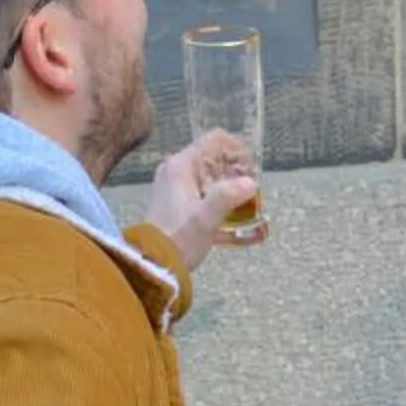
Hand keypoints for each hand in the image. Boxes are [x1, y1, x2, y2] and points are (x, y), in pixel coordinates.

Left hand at [145, 130, 262, 270]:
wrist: (152, 265)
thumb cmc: (178, 238)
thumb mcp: (206, 217)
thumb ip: (228, 195)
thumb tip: (249, 183)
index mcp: (181, 166)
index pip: (214, 140)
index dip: (237, 149)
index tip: (252, 168)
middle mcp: (176, 172)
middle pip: (214, 159)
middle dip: (237, 171)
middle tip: (253, 189)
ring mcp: (175, 189)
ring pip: (211, 179)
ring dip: (231, 189)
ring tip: (249, 205)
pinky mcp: (177, 206)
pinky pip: (205, 197)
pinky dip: (221, 205)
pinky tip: (240, 226)